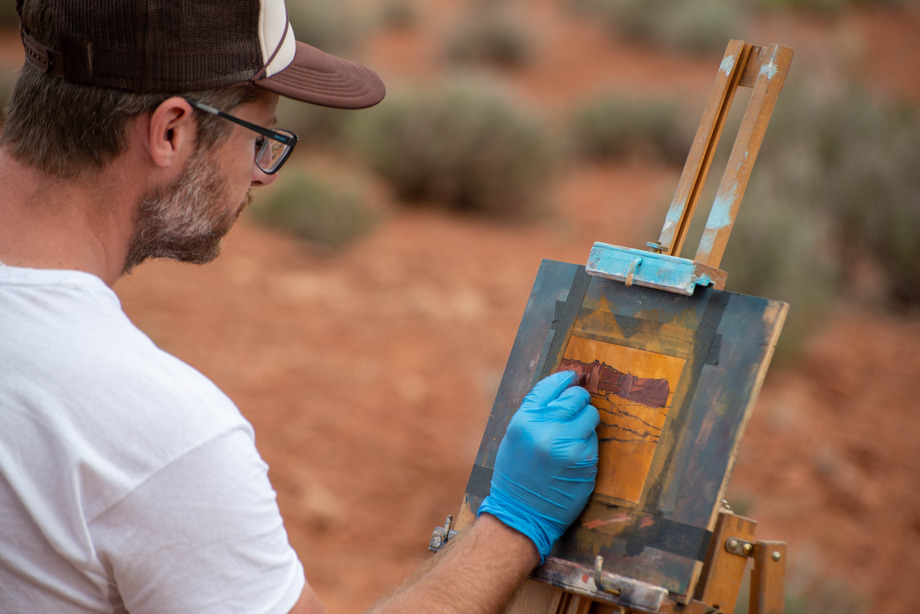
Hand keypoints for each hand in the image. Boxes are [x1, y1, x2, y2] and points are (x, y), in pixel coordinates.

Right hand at [477, 370, 598, 562]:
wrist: (520, 514)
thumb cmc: (516, 476)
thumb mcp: (515, 437)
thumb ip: (535, 414)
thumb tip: (560, 391)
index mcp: (524, 420)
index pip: (550, 386)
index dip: (564, 379)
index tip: (573, 377)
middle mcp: (546, 429)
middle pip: (576, 397)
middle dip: (579, 400)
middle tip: (578, 406)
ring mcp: (567, 444)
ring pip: (591, 415)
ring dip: (586, 422)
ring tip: (573, 436)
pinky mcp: (584, 460)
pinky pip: (593, 439)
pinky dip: (587, 444)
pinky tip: (574, 456)